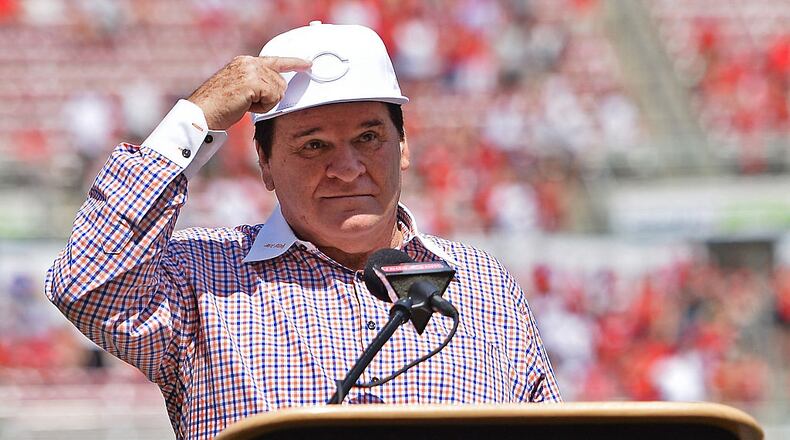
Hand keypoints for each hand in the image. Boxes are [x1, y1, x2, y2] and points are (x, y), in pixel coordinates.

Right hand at [187, 56, 311, 129]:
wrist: (202, 112)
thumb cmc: (218, 106)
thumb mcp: (240, 89)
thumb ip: (256, 83)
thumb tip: (275, 89)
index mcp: (245, 62)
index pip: (275, 60)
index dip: (294, 63)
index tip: (308, 63)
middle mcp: (249, 62)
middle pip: (280, 81)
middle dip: (270, 97)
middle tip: (249, 103)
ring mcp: (251, 71)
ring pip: (278, 91)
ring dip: (265, 103)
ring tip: (245, 104)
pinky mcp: (253, 82)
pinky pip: (273, 97)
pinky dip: (263, 107)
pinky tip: (246, 106)